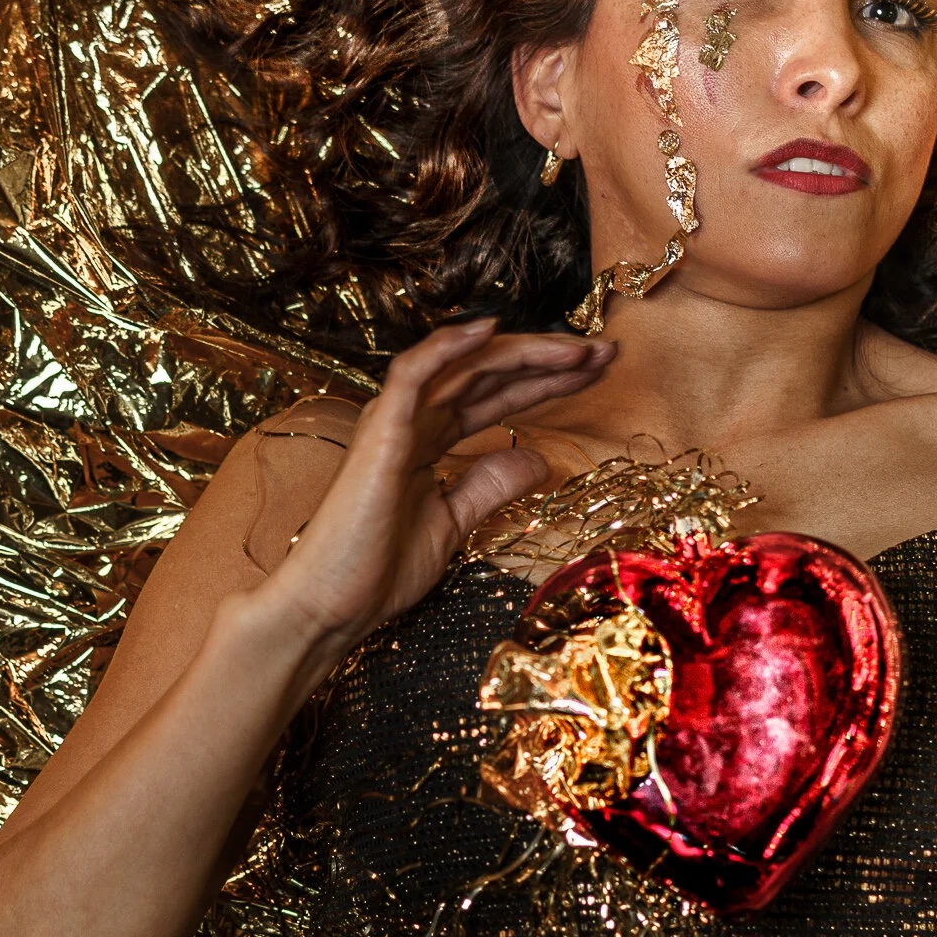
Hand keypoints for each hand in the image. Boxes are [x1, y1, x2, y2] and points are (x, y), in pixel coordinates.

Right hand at [254, 317, 612, 648]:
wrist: (330, 606)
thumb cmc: (376, 571)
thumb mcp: (455, 524)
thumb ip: (491, 486)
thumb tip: (537, 458)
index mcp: (428, 440)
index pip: (497, 396)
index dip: (547, 381)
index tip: (597, 373)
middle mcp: (413, 420)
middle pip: (490, 373)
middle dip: (550, 360)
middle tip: (606, 352)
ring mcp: (395, 422)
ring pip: (465, 366)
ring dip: (525, 351)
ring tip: (578, 350)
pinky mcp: (381, 432)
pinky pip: (414, 374)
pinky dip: (449, 347)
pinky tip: (490, 330)